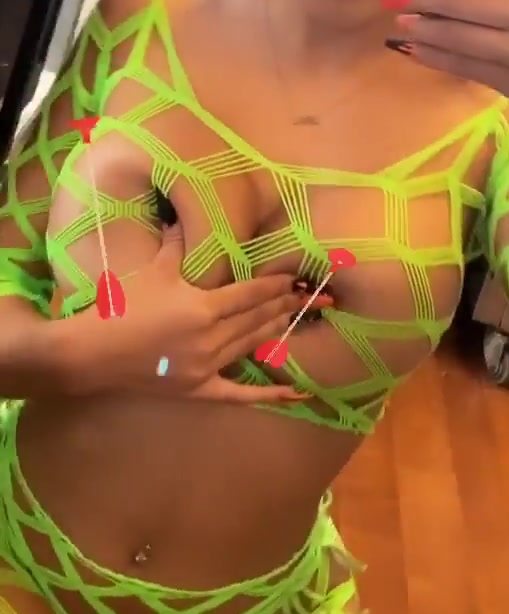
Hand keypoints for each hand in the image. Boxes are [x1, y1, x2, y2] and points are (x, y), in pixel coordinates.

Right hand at [59, 225, 320, 403]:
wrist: (93, 353)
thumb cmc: (122, 308)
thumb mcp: (154, 271)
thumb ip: (174, 245)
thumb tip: (180, 218)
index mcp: (203, 307)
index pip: (250, 294)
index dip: (275, 286)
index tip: (294, 278)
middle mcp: (211, 338)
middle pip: (257, 318)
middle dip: (284, 305)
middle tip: (310, 295)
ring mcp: (207, 367)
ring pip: (252, 345)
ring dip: (277, 329)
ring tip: (298, 316)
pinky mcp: (199, 390)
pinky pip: (240, 394)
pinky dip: (270, 395)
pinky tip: (296, 394)